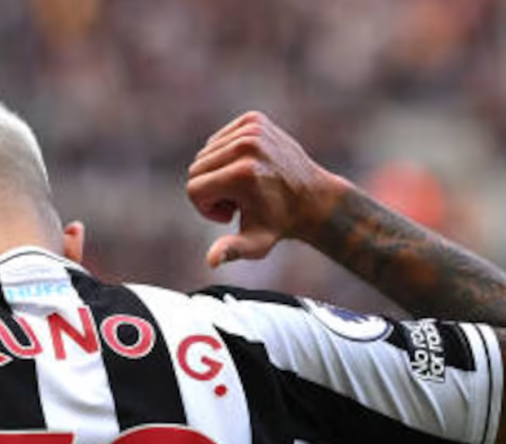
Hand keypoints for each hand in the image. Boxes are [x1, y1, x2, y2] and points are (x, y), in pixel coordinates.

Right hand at [186, 112, 348, 267]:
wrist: (312, 198)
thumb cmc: (278, 224)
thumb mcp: (255, 243)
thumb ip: (230, 250)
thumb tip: (211, 261)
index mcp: (242, 173)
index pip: (193, 188)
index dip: (206, 208)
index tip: (229, 215)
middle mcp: (246, 145)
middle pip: (196, 169)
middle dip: (210, 189)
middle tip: (237, 201)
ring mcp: (251, 129)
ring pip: (204, 154)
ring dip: (217, 173)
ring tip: (243, 186)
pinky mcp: (253, 119)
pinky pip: (217, 139)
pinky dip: (225, 155)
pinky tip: (246, 169)